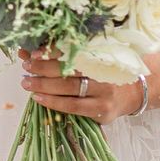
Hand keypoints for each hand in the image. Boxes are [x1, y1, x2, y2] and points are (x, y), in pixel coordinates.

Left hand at [18, 49, 141, 123]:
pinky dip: (53, 102)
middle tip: (26, 67)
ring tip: (27, 83)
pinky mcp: (101, 109)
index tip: (33, 52)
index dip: (51, 51)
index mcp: (101, 53)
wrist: (133, 93)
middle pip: (68, 68)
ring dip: (44, 85)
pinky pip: (72, 106)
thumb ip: (64, 54)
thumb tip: (28, 52)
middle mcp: (103, 71)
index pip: (72, 50)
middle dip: (43, 67)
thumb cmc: (105, 73)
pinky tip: (39, 98)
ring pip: (68, 88)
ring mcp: (103, 91)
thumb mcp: (91, 59)